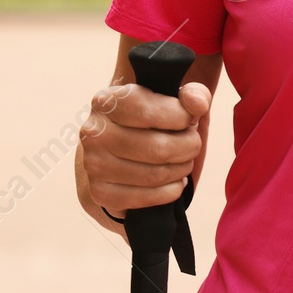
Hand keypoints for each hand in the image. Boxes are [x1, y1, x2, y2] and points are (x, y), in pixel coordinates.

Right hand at [80, 79, 212, 218]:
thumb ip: (193, 94)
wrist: (117, 149)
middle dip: (188, 147)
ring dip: (181, 169)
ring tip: (184, 162)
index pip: (149, 112)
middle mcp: (94, 132)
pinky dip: (170, 192)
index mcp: (108, 101)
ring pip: (155, 175)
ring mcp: (94, 164)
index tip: (189, 119)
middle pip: (157, 148)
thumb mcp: (171, 99)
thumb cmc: (150, 120)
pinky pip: (146, 199)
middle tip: (193, 145)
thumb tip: (198, 104)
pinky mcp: (100, 192)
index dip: (180, 117)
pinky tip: (174, 182)